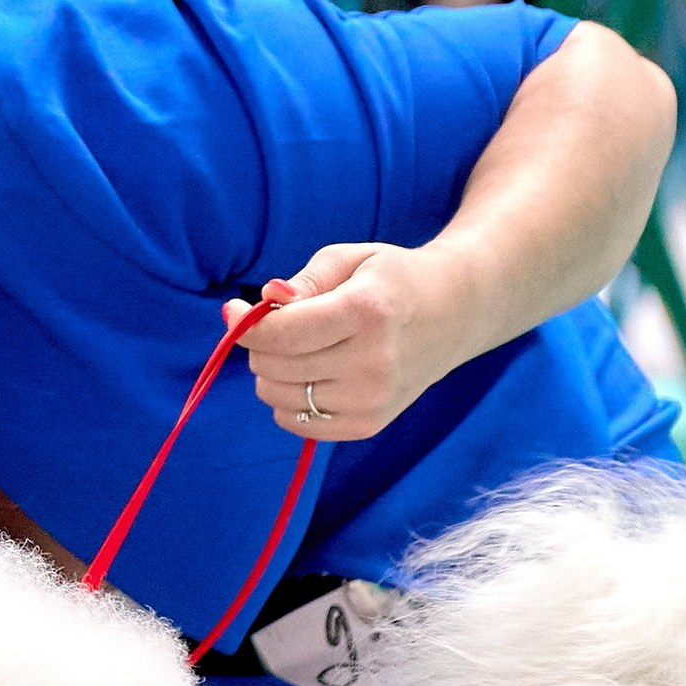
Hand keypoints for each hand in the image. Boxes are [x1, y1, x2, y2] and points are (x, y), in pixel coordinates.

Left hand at [223, 243, 471, 443]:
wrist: (451, 315)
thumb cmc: (390, 280)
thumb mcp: (350, 259)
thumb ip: (303, 280)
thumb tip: (264, 301)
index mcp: (367, 312)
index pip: (282, 334)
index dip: (246, 325)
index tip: (233, 310)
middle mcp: (372, 362)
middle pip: (275, 366)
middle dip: (259, 344)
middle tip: (275, 326)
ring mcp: (371, 400)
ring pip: (279, 397)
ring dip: (271, 372)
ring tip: (295, 349)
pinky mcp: (368, 425)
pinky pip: (297, 422)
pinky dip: (287, 400)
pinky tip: (306, 375)